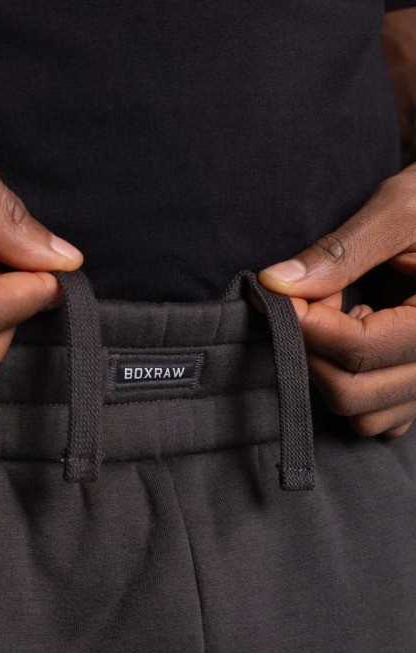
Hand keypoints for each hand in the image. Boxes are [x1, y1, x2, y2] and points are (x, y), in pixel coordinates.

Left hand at [258, 163, 415, 437]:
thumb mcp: (399, 208)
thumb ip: (341, 251)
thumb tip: (275, 285)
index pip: (358, 349)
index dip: (307, 324)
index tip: (280, 295)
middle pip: (352, 393)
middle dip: (313, 351)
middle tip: (308, 304)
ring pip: (361, 417)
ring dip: (329, 374)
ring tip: (339, 320)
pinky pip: (377, 421)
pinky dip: (350, 390)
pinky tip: (352, 344)